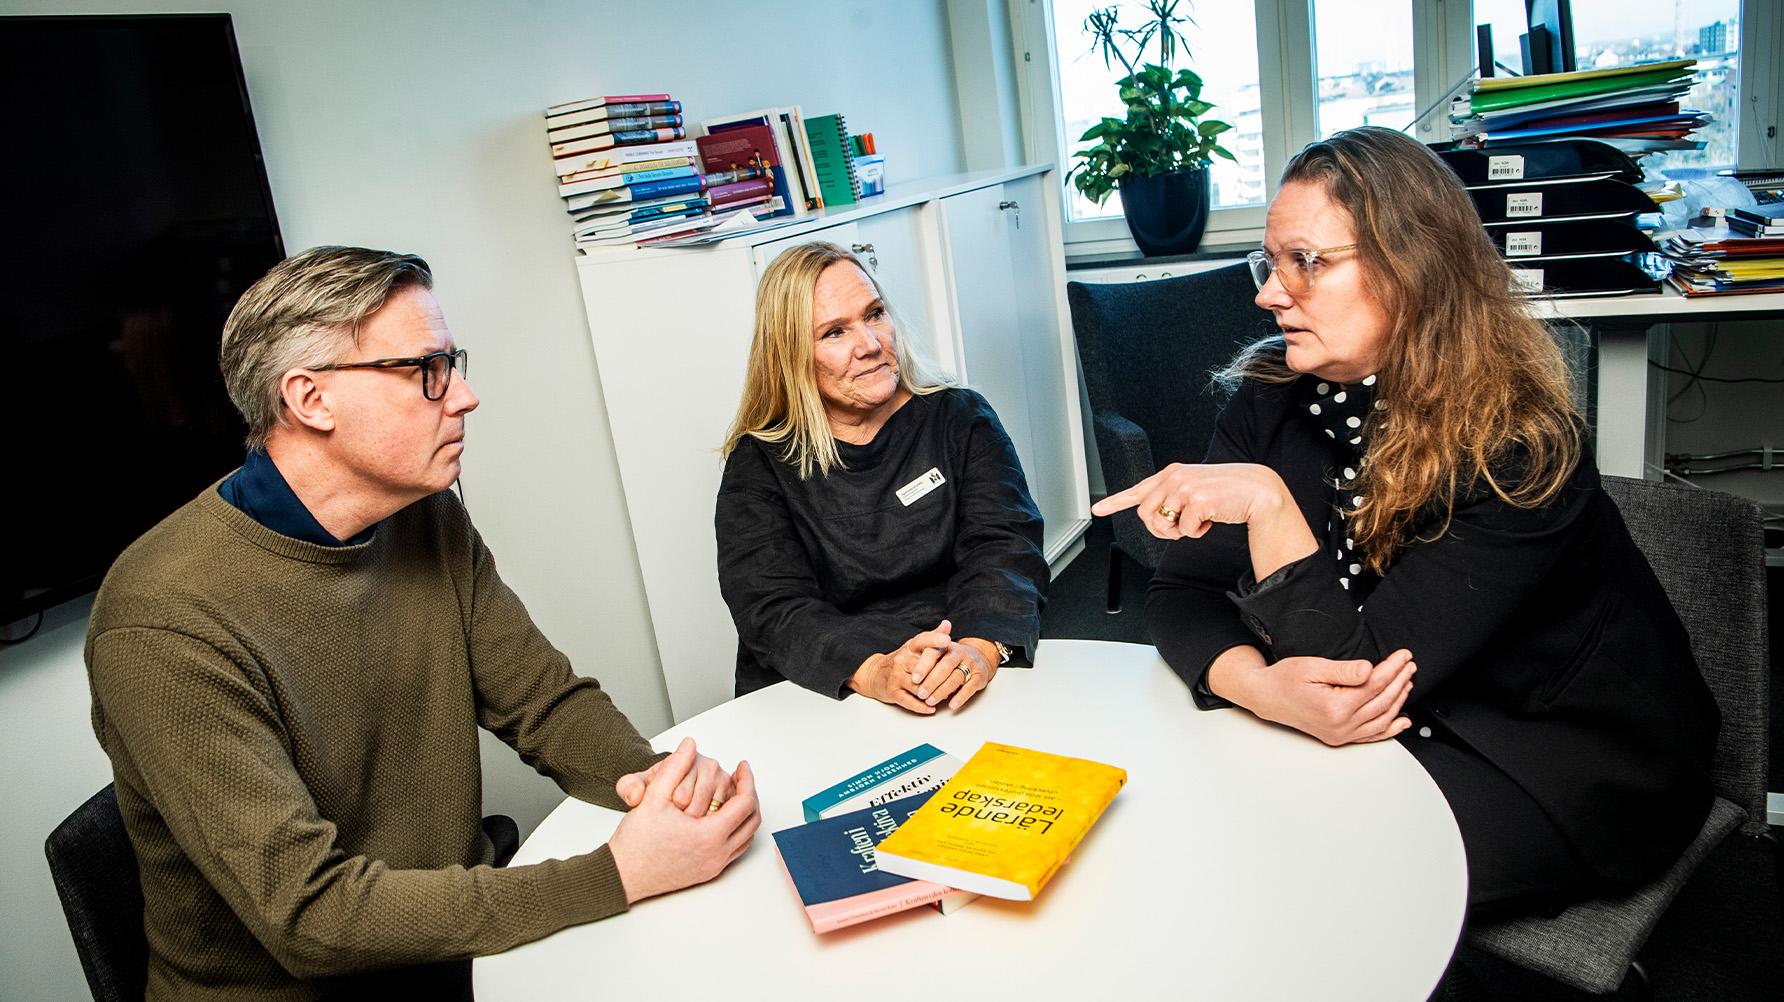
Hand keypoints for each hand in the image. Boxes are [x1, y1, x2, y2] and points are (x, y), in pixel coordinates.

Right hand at [607, 738, 760, 903]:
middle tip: (741, 778)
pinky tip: (722, 816)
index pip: (746, 803)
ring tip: (734, 794)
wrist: (622, 876)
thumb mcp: (654, 797)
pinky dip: (736, 830)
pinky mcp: (707, 872)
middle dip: (750, 795)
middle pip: (752, 821)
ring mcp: (713, 866)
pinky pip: (734, 849)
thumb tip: (689, 746)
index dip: (746, 779)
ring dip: (745, 814)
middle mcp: (716, 855)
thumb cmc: (636, 844)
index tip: (742, 767)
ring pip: (746, 837)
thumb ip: (675, 766)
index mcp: (709, 836)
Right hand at [848, 621, 959, 713]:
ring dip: (932, 693)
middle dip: (939, 675)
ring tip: (946, 696)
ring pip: (917, 686)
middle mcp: (901, 659)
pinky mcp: (892, 691)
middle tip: (954, 679)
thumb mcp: (915, 647)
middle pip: (923, 667)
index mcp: (909, 647)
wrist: (875, 673)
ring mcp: (895, 676)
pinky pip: (908, 701)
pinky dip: (921, 707)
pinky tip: (931, 708)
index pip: (922, 640)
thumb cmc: (902, 661)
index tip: (947, 640)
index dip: (935, 640)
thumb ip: (933, 636)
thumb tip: (947, 624)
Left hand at [910, 634, 997, 709]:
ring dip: (942, 691)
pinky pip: (970, 687)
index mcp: (946, 646)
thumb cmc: (952, 658)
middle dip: (931, 681)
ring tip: (931, 701)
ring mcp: (971, 664)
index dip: (923, 666)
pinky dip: (961, 697)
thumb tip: (909, 665)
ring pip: (956, 678)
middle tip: (921, 693)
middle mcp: (959, 653)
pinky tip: (952, 705)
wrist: (980, 656)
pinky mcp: (980, 676)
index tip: (914, 678)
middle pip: (945, 666)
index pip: (933, 652)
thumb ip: (924, 658)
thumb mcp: (939, 652)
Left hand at [1091, 463, 1316, 580]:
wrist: (1257, 490)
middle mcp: (1174, 477)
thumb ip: (1173, 498)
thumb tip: (1155, 519)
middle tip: (1180, 530)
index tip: (1098, 509)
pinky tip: (1211, 520)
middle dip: (1160, 529)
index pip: (1138, 489)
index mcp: (1171, 473)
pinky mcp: (1196, 501)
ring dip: (1178, 532)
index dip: (1115, 501)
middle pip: (1146, 515)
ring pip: (1162, 524)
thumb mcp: (1195, 489)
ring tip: (1197, 522)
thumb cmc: (1227, 492)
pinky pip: (1184, 531)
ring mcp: (1184, 488)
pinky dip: (1198, 533)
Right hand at [1210, 647, 1415, 746]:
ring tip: (1408, 682)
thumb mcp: (1312, 666)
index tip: (1403, 655)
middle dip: (1400, 681)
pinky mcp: (1338, 737)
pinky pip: (1371, 736)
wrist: (1265, 696)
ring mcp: (1340, 734)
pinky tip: (1402, 721)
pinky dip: (1390, 729)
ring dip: (1399, 700)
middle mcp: (1340, 725)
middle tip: (1409, 665)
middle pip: (1382, 701)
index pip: (1374, 684)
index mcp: (1335, 707)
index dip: (1393, 668)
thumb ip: (1343, 670)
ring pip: (1381, 719)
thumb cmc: (1283, 680)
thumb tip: (1370, 669)